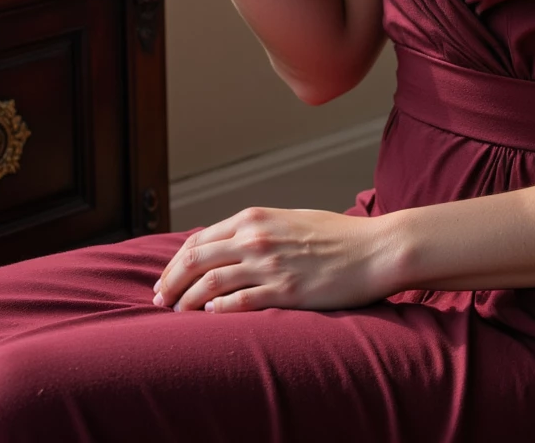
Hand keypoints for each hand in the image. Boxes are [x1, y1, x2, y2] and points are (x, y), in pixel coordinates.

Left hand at [152, 206, 400, 314]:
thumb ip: (256, 231)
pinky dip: (219, 310)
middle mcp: (256, 238)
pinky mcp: (286, 291)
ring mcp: (270, 264)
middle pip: (196, 259)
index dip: (175, 262)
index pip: (199, 240)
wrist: (374, 250)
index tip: (165, 279)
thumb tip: (226, 247)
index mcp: (255, 218)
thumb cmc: (335, 236)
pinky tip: (210, 316)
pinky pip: (241, 302)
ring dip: (188, 299)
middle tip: (160, 299)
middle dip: (171, 281)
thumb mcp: (288, 221)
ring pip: (211, 282)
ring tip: (178, 313)